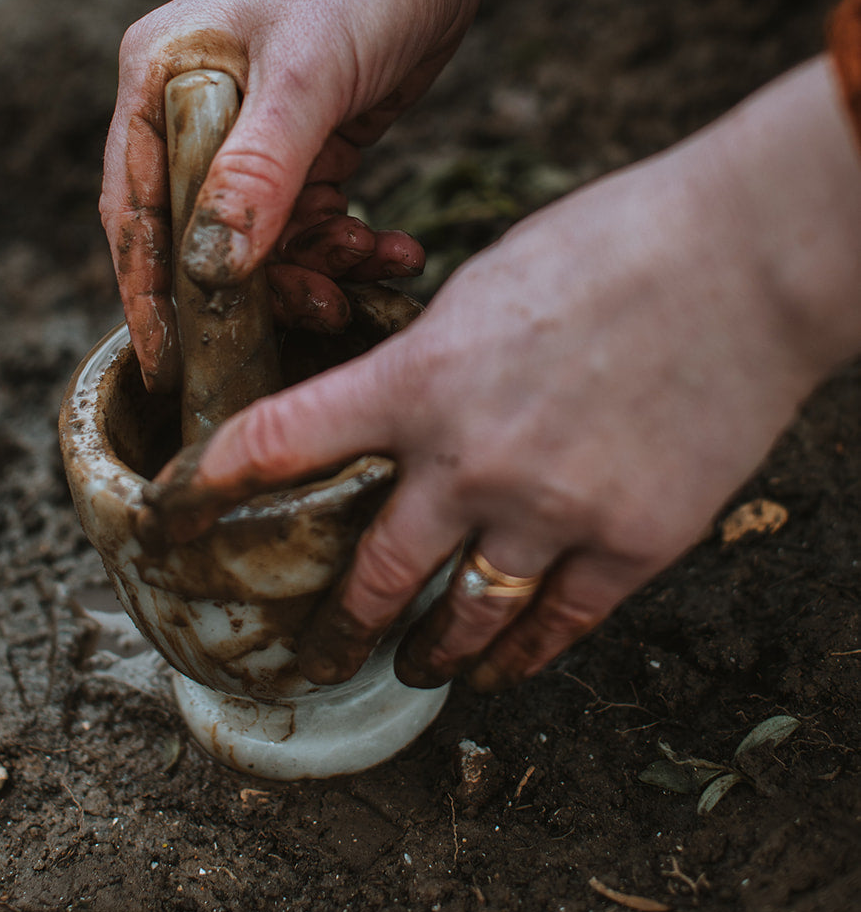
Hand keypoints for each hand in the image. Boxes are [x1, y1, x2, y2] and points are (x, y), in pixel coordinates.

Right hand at [101, 0, 617, 381]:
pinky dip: (348, 243)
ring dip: (313, 267)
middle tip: (313, 315)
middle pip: (199, 232)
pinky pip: (312, 218)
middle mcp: (193, 107)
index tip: (166, 361)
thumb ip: (259, 169)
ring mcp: (250, 127)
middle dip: (252, 285)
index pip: (133, 206)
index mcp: (160, 80)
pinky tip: (393, 250)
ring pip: (262, 236)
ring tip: (368, 269)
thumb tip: (212, 268)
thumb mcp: (308, 73)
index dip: (144, 290)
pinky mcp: (306, 140)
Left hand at [170, 59, 860, 688]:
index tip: (169, 517)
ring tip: (414, 667)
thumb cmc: (611, 242)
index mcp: (420, 378)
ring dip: (428, 652)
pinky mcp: (631, 542)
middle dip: (331, 625)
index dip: (209, 488)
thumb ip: (433, 359)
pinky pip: (558, 627)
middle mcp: (469, 459)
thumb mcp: (487, 283)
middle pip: (371, 572)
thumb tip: (406, 405)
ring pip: (461, 619)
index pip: (280, 444)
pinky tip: (504, 670)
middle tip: (309, 654)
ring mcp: (550, 510)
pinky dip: (523, 657)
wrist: (742, 261)